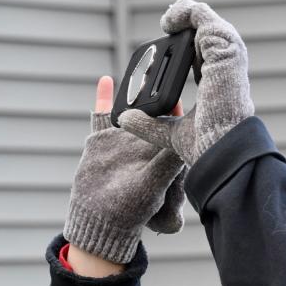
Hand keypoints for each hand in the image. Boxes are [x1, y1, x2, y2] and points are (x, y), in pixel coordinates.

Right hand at [63, 76, 187, 264]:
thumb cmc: (131, 209)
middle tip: (166, 67)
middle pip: (153, 112)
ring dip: (134, 91)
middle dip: (159, 92)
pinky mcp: (102, 140)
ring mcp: (123, 140)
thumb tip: (184, 142)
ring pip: (130, 109)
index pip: (174, 126)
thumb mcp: (153, 184)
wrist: (97, 218)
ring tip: (142, 67)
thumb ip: (166, 164)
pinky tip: (108, 80)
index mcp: (161, 154)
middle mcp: (144, 144)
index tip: (188, 89)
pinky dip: (105, 97)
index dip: (180, 109)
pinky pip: (103, 114)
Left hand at [117, 0, 253, 167]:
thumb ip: (150, 123)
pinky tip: (170, 20)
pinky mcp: (224, 51)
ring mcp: (228, 59)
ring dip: (186, 13)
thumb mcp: (170, 133)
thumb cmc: (204, 147)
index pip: (205, 55)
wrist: (219, 148)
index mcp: (219, 86)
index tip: (169, 34)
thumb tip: (125, 118)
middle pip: (208, 34)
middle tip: (166, 19)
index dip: (188, 42)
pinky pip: (204, 19)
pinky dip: (187, 13)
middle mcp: (227, 70)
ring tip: (166, 18)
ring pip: (208, 22)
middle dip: (187, 21)